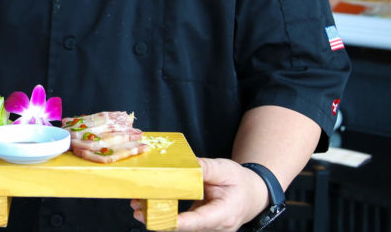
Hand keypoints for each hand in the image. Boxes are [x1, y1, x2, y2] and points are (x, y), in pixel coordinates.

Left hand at [130, 158, 267, 230]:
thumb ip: (206, 168)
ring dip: (159, 218)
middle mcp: (216, 227)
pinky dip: (165, 215)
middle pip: (185, 228)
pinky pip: (182, 224)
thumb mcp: (225, 169)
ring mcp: (208, 229)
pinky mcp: (201, 226)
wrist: (253, 195)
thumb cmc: (241, 182)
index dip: (177, 222)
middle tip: (137, 208)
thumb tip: (186, 164)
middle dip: (160, 220)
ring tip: (137, 206)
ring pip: (182, 228)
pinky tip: (148, 205)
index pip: (198, 222)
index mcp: (224, 214)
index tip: (156, 218)